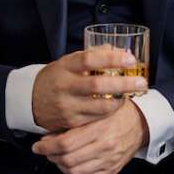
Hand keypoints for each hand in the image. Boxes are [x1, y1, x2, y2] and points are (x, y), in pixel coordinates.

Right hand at [32, 47, 147, 130]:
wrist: (31, 100)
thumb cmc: (59, 76)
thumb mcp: (70, 61)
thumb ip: (95, 55)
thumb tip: (122, 51)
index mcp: (65, 66)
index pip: (89, 59)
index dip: (112, 59)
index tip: (130, 59)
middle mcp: (64, 86)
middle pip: (97, 85)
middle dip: (123, 84)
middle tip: (142, 82)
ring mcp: (66, 106)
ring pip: (100, 106)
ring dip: (121, 100)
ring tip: (132, 94)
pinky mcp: (70, 122)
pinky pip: (96, 119)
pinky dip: (110, 112)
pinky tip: (118, 104)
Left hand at [32, 99, 148, 173]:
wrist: (141, 123)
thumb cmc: (117, 113)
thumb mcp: (97, 110)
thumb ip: (74, 122)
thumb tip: (48, 136)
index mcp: (101, 128)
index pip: (66, 143)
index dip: (47, 147)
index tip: (39, 145)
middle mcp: (106, 146)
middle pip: (67, 159)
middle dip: (51, 156)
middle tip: (46, 150)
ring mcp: (110, 160)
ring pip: (74, 172)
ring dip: (61, 166)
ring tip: (58, 157)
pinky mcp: (112, 170)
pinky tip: (71, 164)